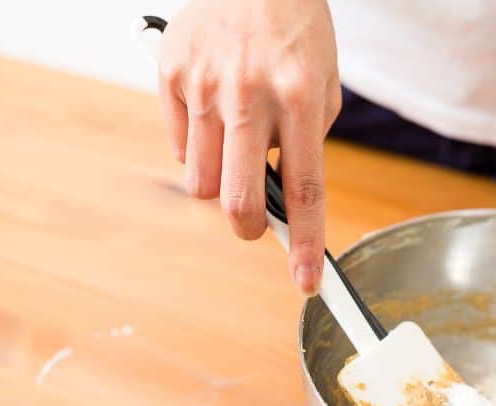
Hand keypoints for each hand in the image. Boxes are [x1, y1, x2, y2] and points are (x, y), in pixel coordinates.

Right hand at [157, 0, 340, 295]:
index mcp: (299, 95)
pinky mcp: (171, 73)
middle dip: (247, 227)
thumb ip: (307, 141)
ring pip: (200, 181)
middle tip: (255, 224)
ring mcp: (204, 84)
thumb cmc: (295, 32)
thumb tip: (281, 198)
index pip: (304, 189)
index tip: (308, 283)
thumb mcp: (324, 82)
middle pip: (237, 199)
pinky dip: (197, 145)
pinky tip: (212, 113)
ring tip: (235, 144)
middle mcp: (249, 92)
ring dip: (220, 181)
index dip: (307, 244)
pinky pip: (179, 145)